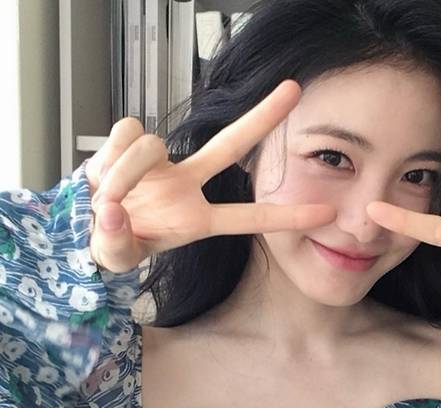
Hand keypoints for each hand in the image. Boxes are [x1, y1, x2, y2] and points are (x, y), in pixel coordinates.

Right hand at [85, 80, 335, 272]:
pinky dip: (108, 155)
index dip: (287, 217)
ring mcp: (163, 159)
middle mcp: (188, 182)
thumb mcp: (118, 255)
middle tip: (294, 89)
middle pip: (231, 143)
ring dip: (123, 172)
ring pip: (150, 145)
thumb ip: (117, 242)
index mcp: (197, 219)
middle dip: (263, 116)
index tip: (326, 214)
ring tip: (109, 197)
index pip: (250, 218)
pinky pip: (125, 133)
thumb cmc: (115, 239)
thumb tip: (114, 211)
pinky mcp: (133, 138)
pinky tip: (103, 172)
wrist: (84, 217)